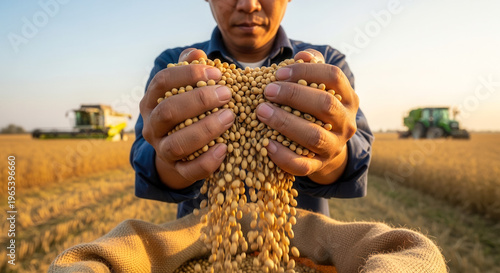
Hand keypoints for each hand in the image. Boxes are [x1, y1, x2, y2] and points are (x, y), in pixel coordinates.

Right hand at [140, 48, 234, 189]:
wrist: (178, 154)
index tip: (217, 73)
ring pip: (177, 144)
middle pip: (167, 113)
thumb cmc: (186, 113)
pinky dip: (208, 161)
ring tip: (230, 117)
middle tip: (227, 95)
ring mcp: (162, 151)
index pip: (162, 82)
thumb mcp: (184, 91)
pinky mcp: (177, 171)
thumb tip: (196, 53)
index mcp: (151, 101)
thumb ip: (189, 70)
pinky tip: (226, 148)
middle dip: (198, 101)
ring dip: (205, 130)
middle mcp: (152, 127)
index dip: (188, 74)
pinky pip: (190, 170)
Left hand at [256, 49, 358, 183]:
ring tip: (261, 112)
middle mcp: (345, 122)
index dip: (306, 72)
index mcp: (347, 98)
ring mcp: (334, 146)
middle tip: (267, 92)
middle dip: (294, 96)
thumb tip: (303, 55)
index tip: (279, 73)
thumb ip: (312, 68)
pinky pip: (303, 165)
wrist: (326, 149)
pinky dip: (283, 156)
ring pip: (314, 136)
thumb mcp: (318, 88)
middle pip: (326, 105)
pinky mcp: (319, 166)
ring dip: (285, 122)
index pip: (334, 76)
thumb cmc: (314, 110)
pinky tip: (266, 144)